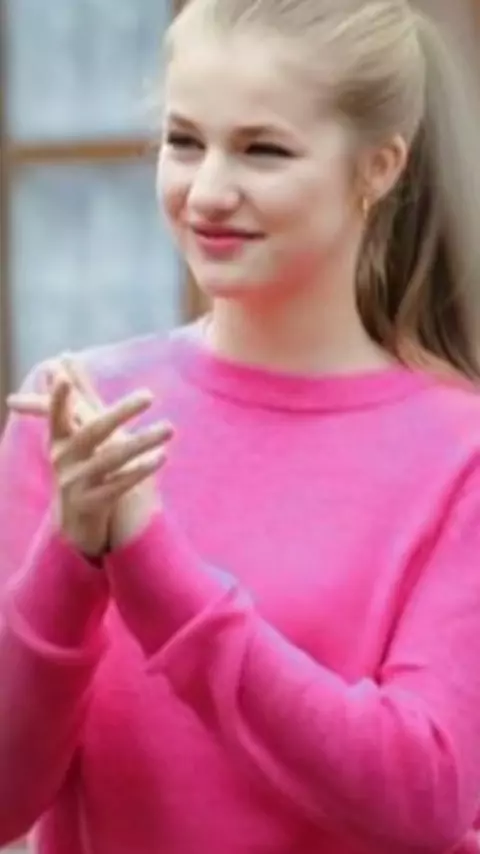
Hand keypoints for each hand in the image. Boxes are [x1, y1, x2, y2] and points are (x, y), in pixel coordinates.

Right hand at [7, 360, 171, 557]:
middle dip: (121, 412)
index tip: (61, 377)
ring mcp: (76, 483)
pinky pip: (119, 484)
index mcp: (58, 439)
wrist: (75, 519)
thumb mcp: (73, 434)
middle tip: (149, 395)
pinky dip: (141, 470)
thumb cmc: (80, 464)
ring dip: (142, 441)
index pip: (56, 414)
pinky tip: (162, 457)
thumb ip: (75, 398)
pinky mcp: (92, 503)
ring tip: (169, 427)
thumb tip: (64, 357)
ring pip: (112, 458)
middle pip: (94, 432)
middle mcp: (63, 459)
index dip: (58, 397)